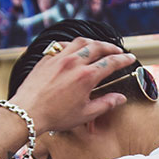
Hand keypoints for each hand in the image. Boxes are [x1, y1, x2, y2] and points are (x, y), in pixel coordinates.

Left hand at [11, 37, 135, 134]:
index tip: (130, 58)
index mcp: (87, 76)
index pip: (111, 62)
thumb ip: (106, 104)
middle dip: (111, 47)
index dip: (123, 59)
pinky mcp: (47, 58)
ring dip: (93, 42)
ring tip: (98, 46)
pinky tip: (74, 49)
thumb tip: (120, 98)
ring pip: (80, 41)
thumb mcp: (85, 114)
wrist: (28, 112)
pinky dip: (72, 44)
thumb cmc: (56, 116)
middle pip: (97, 47)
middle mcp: (74, 62)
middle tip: (117, 50)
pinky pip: (62, 44)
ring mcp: (59, 57)